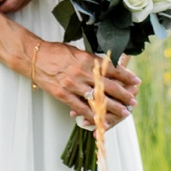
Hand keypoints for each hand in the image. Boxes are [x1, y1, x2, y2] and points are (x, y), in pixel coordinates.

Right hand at [23, 42, 139, 127]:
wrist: (34, 58)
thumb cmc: (55, 52)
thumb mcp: (77, 51)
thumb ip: (92, 60)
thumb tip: (108, 66)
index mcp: (87, 59)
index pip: (112, 69)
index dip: (126, 76)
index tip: (136, 81)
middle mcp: (82, 72)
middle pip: (108, 86)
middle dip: (123, 95)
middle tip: (133, 101)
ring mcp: (72, 85)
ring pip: (97, 99)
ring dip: (112, 107)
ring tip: (123, 112)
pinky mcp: (63, 95)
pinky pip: (81, 108)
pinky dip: (92, 115)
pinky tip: (101, 119)